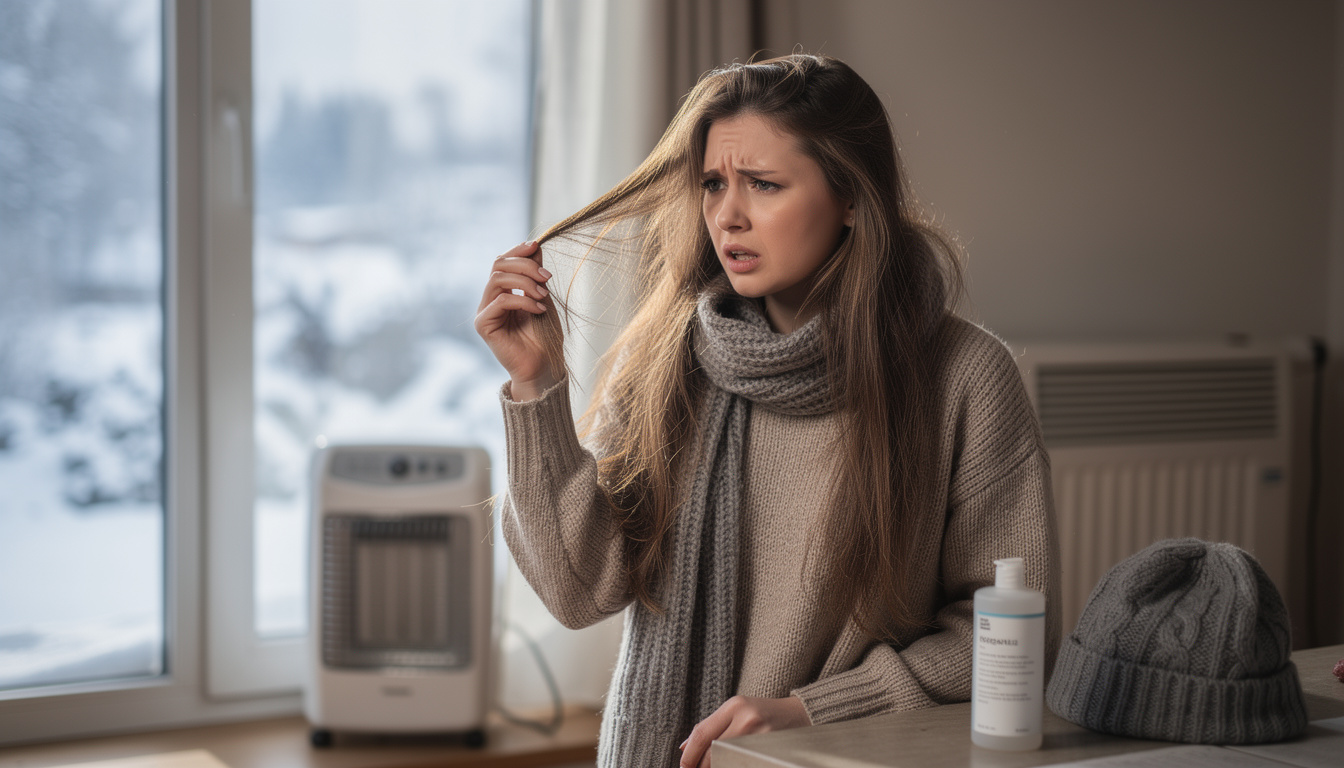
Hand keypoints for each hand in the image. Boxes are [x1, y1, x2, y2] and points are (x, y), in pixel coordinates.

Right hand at [474, 240, 557, 399]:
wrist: (543, 366)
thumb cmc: (544, 336)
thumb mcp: (542, 298)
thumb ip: (535, 274)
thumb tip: (534, 246)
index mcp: (502, 292)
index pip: (502, 262)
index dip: (517, 251)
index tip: (536, 246)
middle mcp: (490, 300)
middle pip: (498, 265)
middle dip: (524, 265)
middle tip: (547, 277)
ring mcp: (485, 312)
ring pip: (497, 280)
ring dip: (525, 282)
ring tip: (543, 294)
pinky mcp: (483, 325)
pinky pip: (500, 301)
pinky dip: (522, 301)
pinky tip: (538, 309)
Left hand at [679, 695, 809, 767]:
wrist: (801, 716)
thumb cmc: (764, 714)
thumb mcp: (737, 711)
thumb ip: (711, 727)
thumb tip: (684, 748)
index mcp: (735, 706)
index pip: (702, 734)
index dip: (689, 755)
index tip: (684, 766)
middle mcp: (747, 720)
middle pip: (712, 753)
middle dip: (702, 766)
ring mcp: (761, 737)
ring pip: (726, 763)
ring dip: (719, 766)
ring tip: (720, 765)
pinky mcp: (770, 752)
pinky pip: (742, 764)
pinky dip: (734, 766)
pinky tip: (735, 764)